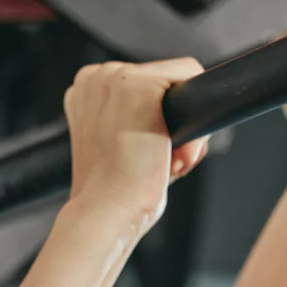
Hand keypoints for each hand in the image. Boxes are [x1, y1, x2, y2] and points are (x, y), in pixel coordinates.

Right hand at [63, 58, 208, 233]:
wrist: (105, 210)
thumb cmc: (113, 192)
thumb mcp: (119, 149)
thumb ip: (140, 127)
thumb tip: (183, 132)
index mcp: (87, 91)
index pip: (145, 90)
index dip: (160, 124)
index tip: (150, 158)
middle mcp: (96, 76)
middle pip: (166, 87)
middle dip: (174, 126)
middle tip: (159, 164)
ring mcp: (117, 77)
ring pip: (182, 86)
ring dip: (187, 131)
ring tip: (163, 163)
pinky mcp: (141, 86)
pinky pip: (192, 79)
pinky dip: (199, 121)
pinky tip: (176, 153)